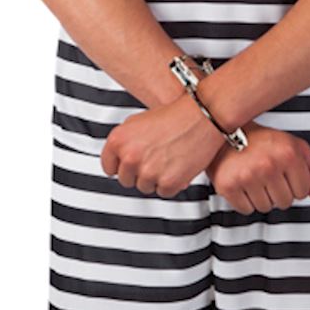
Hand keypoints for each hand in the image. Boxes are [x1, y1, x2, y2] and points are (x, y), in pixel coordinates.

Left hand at [101, 92, 223, 193]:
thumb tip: (118, 158)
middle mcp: (130, 157)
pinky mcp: (167, 182)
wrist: (201, 118)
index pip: (108, 167)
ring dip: (156, 178)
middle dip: (139, 173)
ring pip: (145, 188)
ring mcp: (148, 171)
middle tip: (155, 159)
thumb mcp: (137, 121)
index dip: (120, 166)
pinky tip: (177, 166)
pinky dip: (172, 184)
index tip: (130, 165)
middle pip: (126, 180)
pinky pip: (164, 193)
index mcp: (118, 140)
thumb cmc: (174, 116)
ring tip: (168, 159)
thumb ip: (124, 142)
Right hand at [205, 124, 309, 211]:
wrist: (224, 132)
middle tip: (268, 177)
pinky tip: (243, 185)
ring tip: (255, 179)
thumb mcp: (295, 146)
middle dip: (279, 193)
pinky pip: (246, 210)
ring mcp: (248, 176)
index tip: (284, 176)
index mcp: (288, 153)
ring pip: (266, 208)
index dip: (294, 185)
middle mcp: (269, 164)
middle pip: (285, 203)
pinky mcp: (228, 186)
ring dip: (262, 198)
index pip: (303, 192)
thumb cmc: (260, 140)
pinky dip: (245, 202)